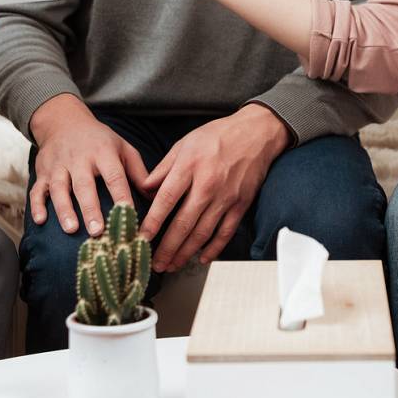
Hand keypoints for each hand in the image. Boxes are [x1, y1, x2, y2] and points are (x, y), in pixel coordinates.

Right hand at [27, 94, 148, 236]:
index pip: (114, 176)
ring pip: (59, 188)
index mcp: (103, 153)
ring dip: (64, 209)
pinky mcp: (43, 173)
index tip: (128, 216)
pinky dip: (37, 205)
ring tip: (71, 229)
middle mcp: (79, 159)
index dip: (121, 196)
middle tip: (97, 231)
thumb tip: (156, 197)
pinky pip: (37, 190)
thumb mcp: (122, 148)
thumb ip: (138, 172)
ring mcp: (59, 166)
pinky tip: (40, 221)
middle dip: (90, 208)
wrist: (63, 121)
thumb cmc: (99, 140)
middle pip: (84, 185)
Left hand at [140, 105, 286, 271]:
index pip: (166, 199)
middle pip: (183, 223)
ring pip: (203, 232)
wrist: (257, 133)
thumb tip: (144, 189)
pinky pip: (226, 232)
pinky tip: (201, 258)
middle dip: (167, 247)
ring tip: (172, 265)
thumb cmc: (218, 135)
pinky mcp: (241, 204)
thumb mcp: (185, 143)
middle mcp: (207, 184)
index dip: (152, 222)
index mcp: (190, 166)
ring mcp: (226, 197)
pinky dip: (214, 248)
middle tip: (155, 263)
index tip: (141, 238)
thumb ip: (164, 168)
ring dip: (186, 252)